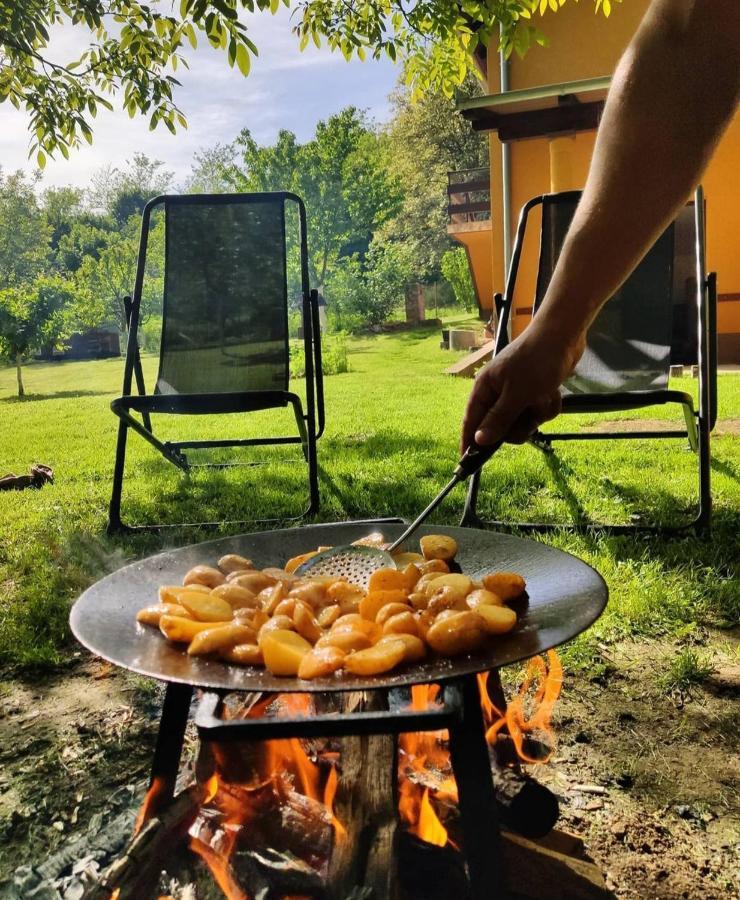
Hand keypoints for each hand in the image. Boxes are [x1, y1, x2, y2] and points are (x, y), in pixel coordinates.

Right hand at [461, 324, 584, 449]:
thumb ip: (498, 419)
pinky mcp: (534, 392)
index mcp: (485, 388)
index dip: (469, 442)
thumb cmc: (537, 360)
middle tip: (529, 417)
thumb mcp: (517, 394)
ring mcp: (517, 392)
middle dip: (520, 425)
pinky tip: (553, 392)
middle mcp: (498, 392)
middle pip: (501, 427)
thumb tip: (479, 440)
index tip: (466, 462)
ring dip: (538, 414)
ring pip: (523, 421)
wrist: (564, 335)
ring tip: (545, 397)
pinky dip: (548, 406)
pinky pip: (538, 412)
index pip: (472, 421)